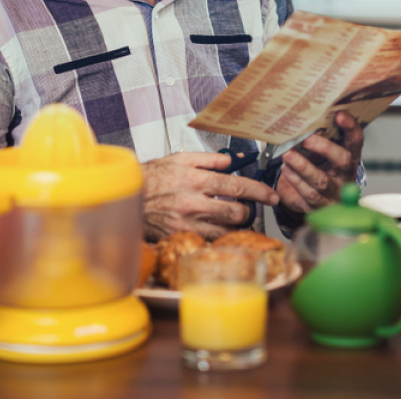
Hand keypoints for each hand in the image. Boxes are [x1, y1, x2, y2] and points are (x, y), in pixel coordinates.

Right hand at [141, 152, 278, 241]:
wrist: (129, 197)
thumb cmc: (153, 177)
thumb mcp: (180, 159)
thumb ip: (209, 159)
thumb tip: (234, 159)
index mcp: (196, 180)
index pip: (237, 187)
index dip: (259, 192)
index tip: (272, 196)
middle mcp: (193, 202)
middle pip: (236, 213)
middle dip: (249, 212)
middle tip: (249, 209)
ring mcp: (187, 223)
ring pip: (225, 231)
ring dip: (236, 227)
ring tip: (236, 221)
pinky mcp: (180, 237)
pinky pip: (208, 241)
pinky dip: (218, 238)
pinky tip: (219, 232)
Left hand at [276, 111, 363, 215]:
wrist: (317, 199)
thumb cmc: (319, 169)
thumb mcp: (324, 153)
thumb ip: (321, 138)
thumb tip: (305, 116)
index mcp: (350, 157)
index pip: (355, 140)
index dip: (350, 127)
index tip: (339, 114)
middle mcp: (346, 175)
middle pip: (342, 160)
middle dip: (324, 148)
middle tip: (306, 139)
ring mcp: (334, 192)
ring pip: (322, 181)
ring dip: (304, 167)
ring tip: (288, 155)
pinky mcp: (320, 206)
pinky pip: (308, 194)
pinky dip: (296, 181)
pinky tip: (287, 170)